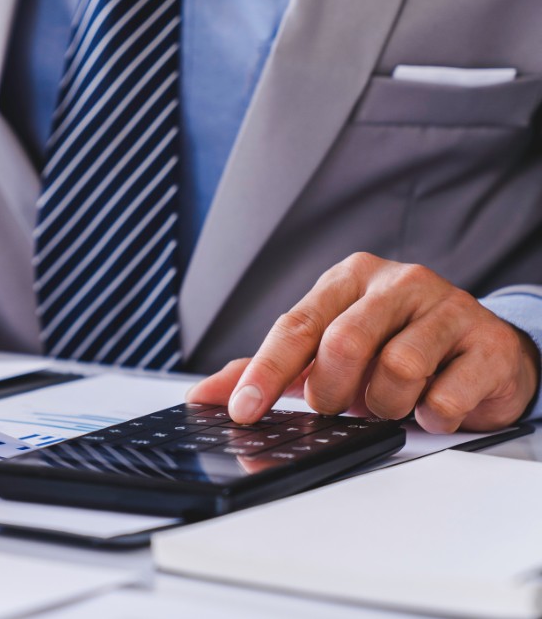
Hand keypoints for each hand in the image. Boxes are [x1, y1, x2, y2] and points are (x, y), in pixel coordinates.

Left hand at [186, 252, 540, 432]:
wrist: (484, 351)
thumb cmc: (394, 346)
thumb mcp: (328, 348)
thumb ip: (270, 367)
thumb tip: (206, 395)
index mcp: (348, 278)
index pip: (295, 325)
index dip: (265, 372)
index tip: (242, 410)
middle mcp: (397, 282)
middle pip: (342, 345)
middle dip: (333, 392)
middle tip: (342, 405)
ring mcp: (447, 308)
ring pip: (395, 371)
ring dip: (385, 404)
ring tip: (392, 400)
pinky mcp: (487, 343)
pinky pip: (444, 396)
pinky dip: (430, 415)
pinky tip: (431, 406)